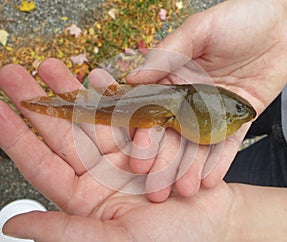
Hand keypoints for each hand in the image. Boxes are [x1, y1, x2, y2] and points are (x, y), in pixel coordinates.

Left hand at [0, 62, 235, 240]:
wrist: (214, 222)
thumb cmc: (171, 239)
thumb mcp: (116, 240)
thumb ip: (68, 231)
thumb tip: (16, 228)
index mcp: (85, 199)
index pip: (41, 164)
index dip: (17, 136)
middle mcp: (99, 174)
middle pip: (62, 133)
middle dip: (40, 102)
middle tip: (16, 74)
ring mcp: (121, 155)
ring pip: (90, 118)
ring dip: (72, 92)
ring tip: (52, 67)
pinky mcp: (144, 142)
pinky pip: (123, 115)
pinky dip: (111, 95)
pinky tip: (98, 77)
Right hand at [126, 0, 286, 199]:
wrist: (280, 24)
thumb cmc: (236, 19)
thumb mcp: (199, 30)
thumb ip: (167, 54)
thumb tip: (133, 78)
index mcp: (172, 82)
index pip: (152, 114)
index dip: (144, 137)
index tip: (137, 159)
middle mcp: (188, 102)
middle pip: (172, 137)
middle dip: (163, 163)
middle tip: (156, 189)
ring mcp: (212, 114)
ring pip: (198, 147)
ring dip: (190, 169)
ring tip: (184, 190)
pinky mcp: (237, 120)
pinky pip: (227, 145)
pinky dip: (218, 163)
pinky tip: (209, 181)